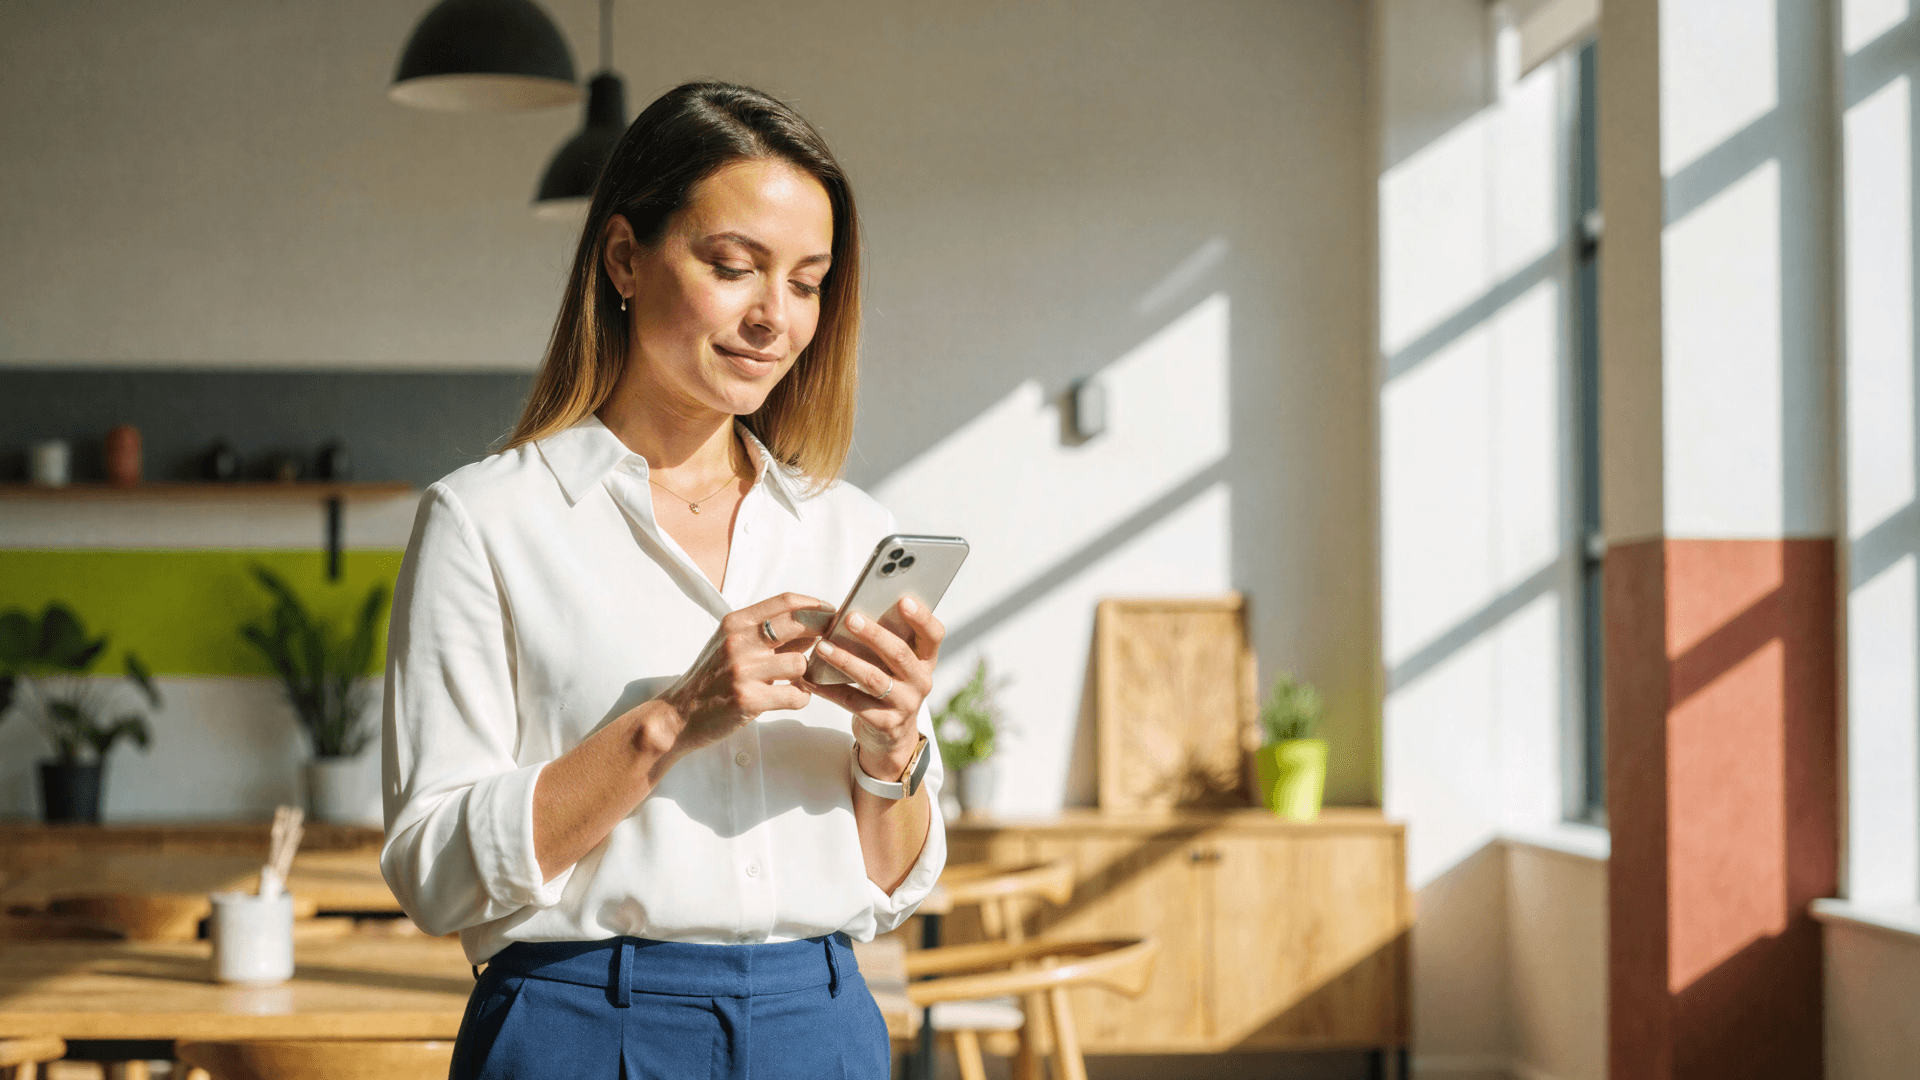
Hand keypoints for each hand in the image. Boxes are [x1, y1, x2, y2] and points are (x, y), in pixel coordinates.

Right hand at [653, 593, 832, 763]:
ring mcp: (743, 671)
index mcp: (735, 623)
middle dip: (822, 634)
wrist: (678, 714)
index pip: (785, 602)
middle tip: (828, 646)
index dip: (815, 605)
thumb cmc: (710, 678)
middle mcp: (738, 641)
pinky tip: (791, 698)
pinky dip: (800, 698)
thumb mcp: (730, 644)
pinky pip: (796, 695)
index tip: (830, 613)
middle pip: (800, 625)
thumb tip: (811, 625)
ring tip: (799, 681)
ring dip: (807, 675)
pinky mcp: (748, 700)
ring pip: (801, 664)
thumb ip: (764, 633)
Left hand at [803, 596, 946, 777]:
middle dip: (874, 634)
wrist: (890, 734)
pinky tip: (811, 679)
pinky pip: (854, 703)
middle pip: (900, 654)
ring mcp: (905, 704)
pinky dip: (830, 690)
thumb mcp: (895, 663)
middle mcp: (921, 681)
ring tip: (823, 647)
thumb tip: (856, 609)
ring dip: (846, 660)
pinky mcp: (886, 723)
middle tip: (850, 618)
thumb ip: (886, 639)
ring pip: (874, 679)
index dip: (921, 617)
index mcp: (926, 659)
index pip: (933, 634)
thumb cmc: (888, 684)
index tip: (903, 599)